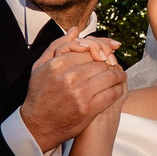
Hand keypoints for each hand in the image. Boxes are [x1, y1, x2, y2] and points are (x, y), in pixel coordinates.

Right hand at [20, 35, 123, 151]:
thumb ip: (58, 46)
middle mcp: (70, 76)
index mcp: (59, 63)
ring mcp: (80, 92)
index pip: (90, 49)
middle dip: (111, 63)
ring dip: (118, 76)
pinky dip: (118, 90)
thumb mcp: (40, 67)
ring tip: (119, 77)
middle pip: (102, 62)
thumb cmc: (39, 95)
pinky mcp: (89, 108)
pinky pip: (113, 93)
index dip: (102, 50)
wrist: (37, 125)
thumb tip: (75, 30)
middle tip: (114, 66)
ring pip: (111, 75)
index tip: (107, 54)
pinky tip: (116, 89)